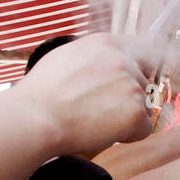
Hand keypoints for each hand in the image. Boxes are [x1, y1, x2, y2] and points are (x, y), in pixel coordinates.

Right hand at [15, 33, 153, 157]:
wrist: (35, 118)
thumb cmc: (42, 93)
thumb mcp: (65, 56)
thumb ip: (92, 56)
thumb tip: (104, 61)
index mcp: (105, 43)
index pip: (141, 50)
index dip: (136, 70)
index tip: (128, 84)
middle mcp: (123, 60)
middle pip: (143, 82)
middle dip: (128, 98)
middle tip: (99, 110)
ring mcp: (131, 85)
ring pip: (144, 106)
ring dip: (127, 116)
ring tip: (95, 121)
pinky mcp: (136, 111)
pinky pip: (144, 128)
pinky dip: (129, 136)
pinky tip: (103, 132)